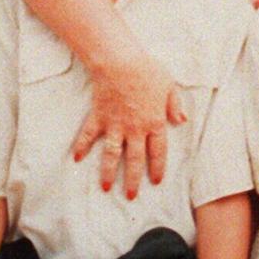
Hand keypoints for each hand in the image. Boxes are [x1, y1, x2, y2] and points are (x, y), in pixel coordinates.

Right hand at [72, 39, 185, 197]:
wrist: (121, 62)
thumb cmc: (147, 71)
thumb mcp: (169, 85)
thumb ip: (175, 104)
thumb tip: (182, 120)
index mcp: (154, 122)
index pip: (158, 151)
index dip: (157, 167)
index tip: (155, 181)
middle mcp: (135, 129)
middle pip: (135, 160)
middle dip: (133, 180)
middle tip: (131, 196)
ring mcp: (115, 125)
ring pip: (112, 155)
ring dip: (108, 172)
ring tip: (106, 187)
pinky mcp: (99, 117)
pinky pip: (88, 135)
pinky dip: (82, 146)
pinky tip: (77, 158)